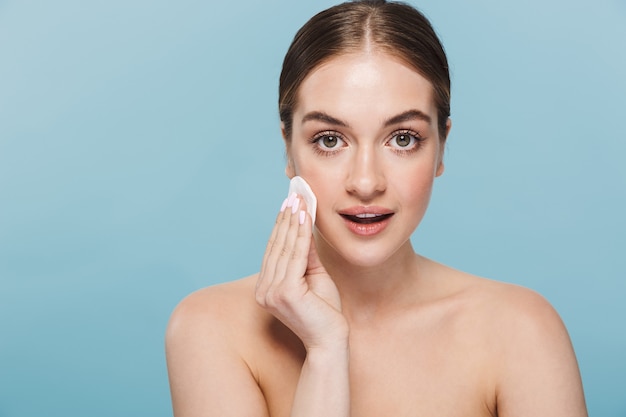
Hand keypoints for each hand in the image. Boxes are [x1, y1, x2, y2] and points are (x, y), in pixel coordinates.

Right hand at [256, 193, 347, 349]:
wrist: (331, 340)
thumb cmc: (325, 311)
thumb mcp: (314, 276)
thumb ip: (307, 254)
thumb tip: (305, 225)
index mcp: (266, 288)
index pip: (274, 250)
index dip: (282, 224)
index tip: (289, 202)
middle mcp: (263, 290)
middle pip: (278, 245)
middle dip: (287, 217)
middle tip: (294, 193)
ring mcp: (271, 292)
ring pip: (286, 248)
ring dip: (294, 221)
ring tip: (299, 200)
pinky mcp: (285, 293)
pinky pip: (296, 256)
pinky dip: (302, 234)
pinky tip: (305, 217)